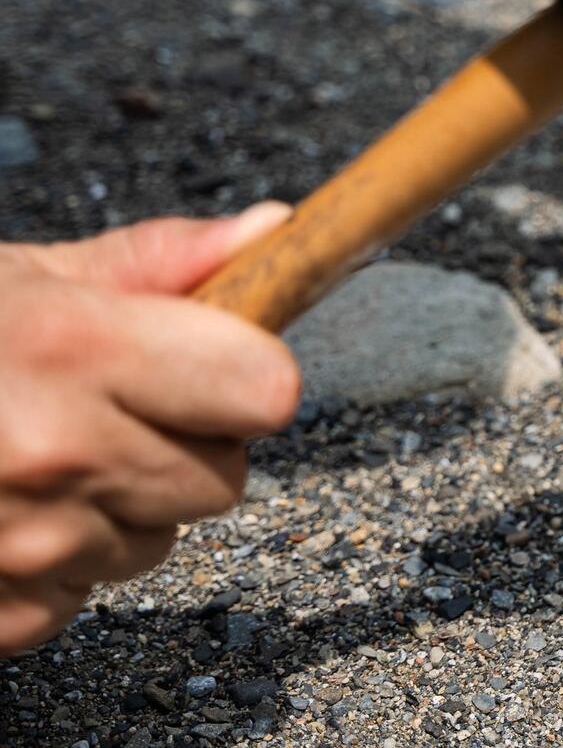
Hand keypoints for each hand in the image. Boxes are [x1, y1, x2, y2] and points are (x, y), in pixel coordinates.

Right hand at [0, 205, 300, 654]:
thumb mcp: (18, 277)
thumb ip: (152, 264)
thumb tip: (270, 232)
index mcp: (72, 349)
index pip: (264, 391)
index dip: (244, 376)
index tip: (213, 364)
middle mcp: (53, 454)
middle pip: (222, 478)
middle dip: (183, 444)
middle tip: (103, 407)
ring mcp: (19, 544)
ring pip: (154, 543)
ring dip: (116, 509)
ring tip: (30, 456)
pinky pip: (79, 598)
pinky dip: (52, 567)